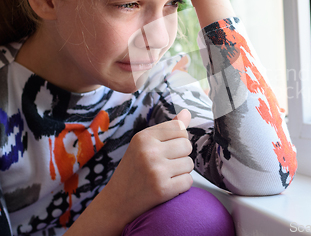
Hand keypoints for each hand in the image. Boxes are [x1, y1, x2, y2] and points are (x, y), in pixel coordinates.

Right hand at [100, 109, 193, 225]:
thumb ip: (168, 128)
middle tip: (165, 164)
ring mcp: (156, 171)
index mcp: (144, 137)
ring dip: (181, 171)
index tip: (165, 149)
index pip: (179, 128)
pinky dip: (181, 185)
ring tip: (164, 175)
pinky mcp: (163, 189)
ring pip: (190, 164)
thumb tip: (187, 112)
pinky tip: (166, 186)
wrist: (117, 202)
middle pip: (187, 145)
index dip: (177, 139)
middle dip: (181, 155)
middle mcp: (149, 152)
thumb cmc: (134, 169)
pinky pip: (188, 181)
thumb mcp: (144, 144)